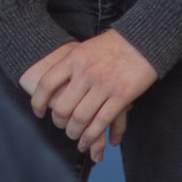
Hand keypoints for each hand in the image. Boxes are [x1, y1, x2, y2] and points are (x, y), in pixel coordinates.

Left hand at [19, 31, 155, 160]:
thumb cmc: (113, 44)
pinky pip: (102, 121)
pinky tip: (88, 141)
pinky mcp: (122, 95)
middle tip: (62, 127)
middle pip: (63, 107)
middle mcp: (86, 72)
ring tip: (75, 137)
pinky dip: (92, 135)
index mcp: (74, 58)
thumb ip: (71, 65)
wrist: (143, 40)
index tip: (39, 112)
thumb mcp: (85, 48)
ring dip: (75, 133)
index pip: (47, 84)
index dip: (38, 102)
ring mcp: (104, 84)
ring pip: (81, 118)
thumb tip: (56, 84)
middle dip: (59, 122)